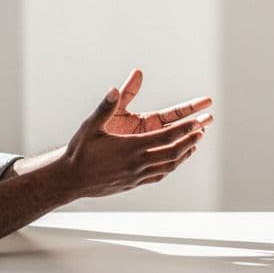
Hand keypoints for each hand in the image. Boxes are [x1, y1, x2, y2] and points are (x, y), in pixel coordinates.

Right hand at [61, 77, 212, 198]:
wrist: (70, 180)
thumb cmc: (79, 150)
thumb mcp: (91, 125)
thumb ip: (106, 107)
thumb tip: (115, 88)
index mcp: (131, 147)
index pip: (165, 137)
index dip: (183, 129)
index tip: (198, 121)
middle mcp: (137, 163)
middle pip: (172, 152)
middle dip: (190, 139)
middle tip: (204, 129)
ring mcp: (136, 176)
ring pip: (168, 166)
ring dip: (183, 154)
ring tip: (195, 144)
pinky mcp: (133, 184)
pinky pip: (158, 175)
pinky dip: (171, 167)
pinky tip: (175, 162)